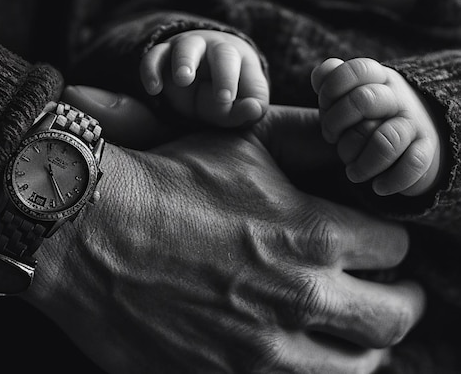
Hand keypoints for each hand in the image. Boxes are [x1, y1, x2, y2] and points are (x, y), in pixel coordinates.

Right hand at [29, 90, 424, 373]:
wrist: (94, 230)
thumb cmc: (168, 178)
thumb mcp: (243, 146)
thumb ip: (303, 154)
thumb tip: (339, 158)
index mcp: (311, 233)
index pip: (393, 248)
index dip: (388, 241)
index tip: (378, 243)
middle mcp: (301, 296)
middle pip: (394, 316)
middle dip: (402, 300)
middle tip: (394, 293)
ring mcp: (265, 349)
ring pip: (359, 366)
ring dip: (366, 346)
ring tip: (356, 334)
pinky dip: (313, 370)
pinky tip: (305, 354)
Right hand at [139, 29, 268, 126]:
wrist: (203, 80)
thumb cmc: (227, 93)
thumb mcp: (240, 104)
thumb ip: (249, 109)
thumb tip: (253, 110)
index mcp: (237, 57)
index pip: (235, 63)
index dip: (229, 79)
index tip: (225, 99)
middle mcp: (213, 48)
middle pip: (219, 51)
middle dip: (213, 67)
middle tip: (204, 83)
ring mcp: (186, 49)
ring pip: (185, 47)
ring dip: (184, 61)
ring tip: (182, 80)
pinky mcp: (162, 57)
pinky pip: (153, 58)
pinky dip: (150, 70)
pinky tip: (153, 89)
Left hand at [311, 57, 441, 195]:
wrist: (411, 139)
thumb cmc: (362, 115)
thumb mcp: (345, 94)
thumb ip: (329, 80)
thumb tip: (320, 77)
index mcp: (377, 78)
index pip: (357, 70)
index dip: (332, 87)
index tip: (324, 104)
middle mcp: (397, 98)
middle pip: (364, 100)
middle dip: (336, 122)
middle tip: (331, 138)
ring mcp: (413, 123)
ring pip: (386, 140)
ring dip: (361, 161)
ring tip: (352, 173)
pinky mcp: (425, 150)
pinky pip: (413, 164)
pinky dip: (391, 180)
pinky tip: (377, 187)